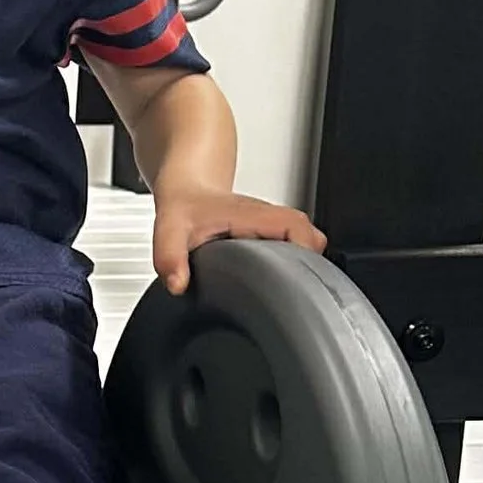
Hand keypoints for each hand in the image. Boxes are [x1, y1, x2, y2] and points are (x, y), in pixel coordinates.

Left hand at [150, 187, 325, 296]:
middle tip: (293, 295)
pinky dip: (298, 266)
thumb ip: (170, 256)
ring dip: (305, 268)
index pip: (297, 228)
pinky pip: (300, 249)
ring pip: (310, 245)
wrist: (187, 188)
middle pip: (313, 240)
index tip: (296, 278)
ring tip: (290, 294)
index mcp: (254, 215)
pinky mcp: (274, 235)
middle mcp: (270, 219)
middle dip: (310, 268)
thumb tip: (178, 284)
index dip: (303, 253)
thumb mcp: (169, 228)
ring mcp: (275, 227)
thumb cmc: (184, 205)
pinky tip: (280, 285)